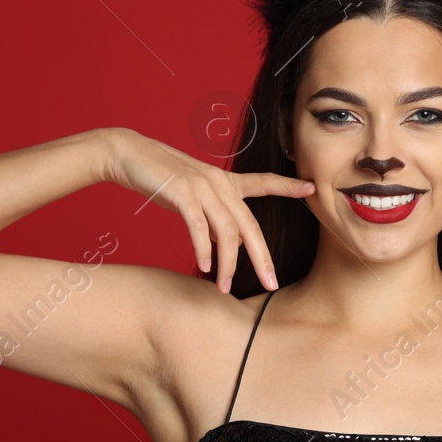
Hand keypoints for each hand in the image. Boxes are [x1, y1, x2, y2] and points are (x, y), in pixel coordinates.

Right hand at [105, 128, 316, 293]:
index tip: (312, 188)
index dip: (288, 186)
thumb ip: (213, 219)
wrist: (128, 154)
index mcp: (226, 181)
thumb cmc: (162, 178)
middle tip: (271, 283)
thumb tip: (226, 246)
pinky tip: (204, 266)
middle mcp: (219, 182)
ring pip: (226, 230)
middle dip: (262, 257)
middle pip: (249, 225)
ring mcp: (201, 186)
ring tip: (225, 287)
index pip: (264, 182)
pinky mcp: (181, 191)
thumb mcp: (194, 198)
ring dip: (228, 263)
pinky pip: (198, 225)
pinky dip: (203, 248)